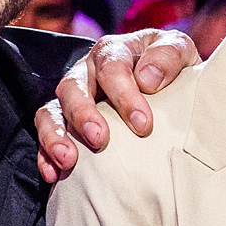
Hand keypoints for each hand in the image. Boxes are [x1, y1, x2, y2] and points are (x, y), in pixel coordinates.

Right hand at [34, 28, 198, 181]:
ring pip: (51, 110)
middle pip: (73, 87)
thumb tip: (147, 79)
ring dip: (55, 135)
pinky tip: (53, 173)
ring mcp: (73, 97)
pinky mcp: (65, 122)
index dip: (125, 96)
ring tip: (68, 160)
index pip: (112, 68)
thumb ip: (168, 55)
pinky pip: (45, 134)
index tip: (143, 125)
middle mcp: (87, 71)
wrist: (168, 84)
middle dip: (84, 114)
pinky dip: (44, 153)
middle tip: (100, 140)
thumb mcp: (180, 51)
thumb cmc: (172, 68)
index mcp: (114, 51)